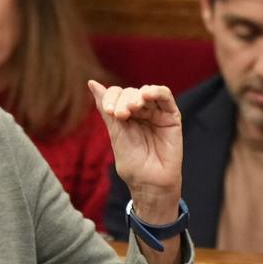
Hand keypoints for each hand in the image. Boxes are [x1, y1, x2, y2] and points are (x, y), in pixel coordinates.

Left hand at [89, 80, 182, 222]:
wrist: (149, 181)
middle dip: (123, 101)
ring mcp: (157, 113)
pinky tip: (147, 95)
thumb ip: (106, 107)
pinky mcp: (172, 116)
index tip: (110, 112)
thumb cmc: (132, 162)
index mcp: (125, 115)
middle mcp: (141, 112)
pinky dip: (156, 91)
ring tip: (133, 108)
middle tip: (121, 115)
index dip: (111, 98)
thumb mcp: (115, 132)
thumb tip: (91, 82)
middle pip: (130, 93)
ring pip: (146, 92)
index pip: (117, 94)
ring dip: (136, 96)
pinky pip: (165, 96)